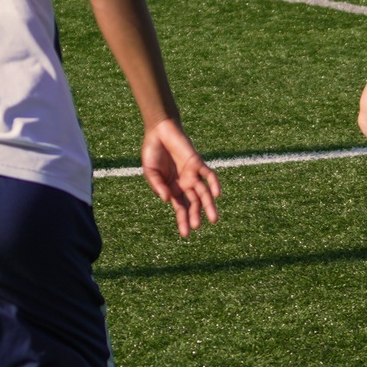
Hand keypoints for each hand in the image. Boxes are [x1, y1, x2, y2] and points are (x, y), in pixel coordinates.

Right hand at [140, 119, 220, 236]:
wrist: (159, 131)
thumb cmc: (152, 152)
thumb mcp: (150, 172)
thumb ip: (157, 185)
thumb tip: (166, 200)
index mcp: (173, 189)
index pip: (180, 209)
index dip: (183, 221)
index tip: (186, 235)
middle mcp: (185, 184)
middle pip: (193, 204)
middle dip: (195, 216)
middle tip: (197, 226)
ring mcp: (192, 175)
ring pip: (204, 193)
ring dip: (208, 206)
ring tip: (213, 219)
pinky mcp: (198, 163)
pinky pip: (208, 175)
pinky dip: (213, 184)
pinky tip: (217, 194)